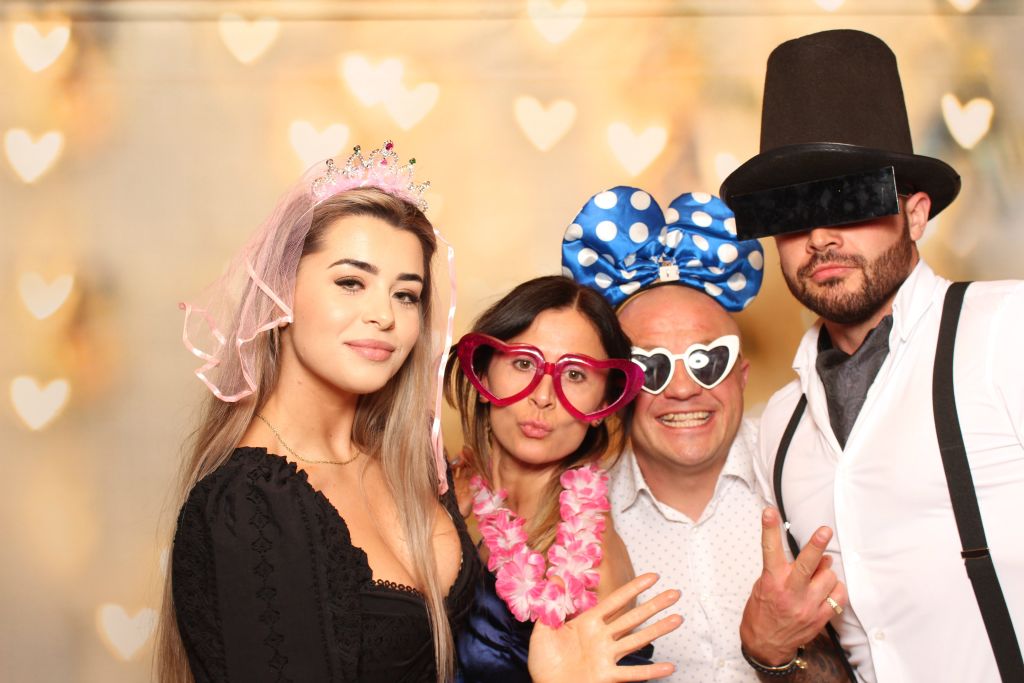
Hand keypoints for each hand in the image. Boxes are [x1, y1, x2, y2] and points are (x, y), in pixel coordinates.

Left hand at [527, 573, 682, 682]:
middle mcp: (602, 638)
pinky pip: (632, 673)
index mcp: (588, 623)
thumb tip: (554, 576)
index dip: (634, 589)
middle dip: (655, 605)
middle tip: (675, 593)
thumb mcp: (543, 630)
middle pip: (633, 618)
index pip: (615, 601)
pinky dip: (651, 671)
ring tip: (678, 619)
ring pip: (637, 640)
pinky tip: (670, 667)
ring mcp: (607, 657)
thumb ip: (551, 605)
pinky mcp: (607, 676)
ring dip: (659, 630)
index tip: (652, 577)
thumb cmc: (544, 662)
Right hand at [740, 507, 847, 665]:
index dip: (769, 529)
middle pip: (807, 564)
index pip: (770, 550)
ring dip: (825, 572)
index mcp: (772, 582)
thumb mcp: (763, 586)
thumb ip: (784, 570)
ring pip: (828, 577)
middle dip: (816, 545)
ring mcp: (807, 606)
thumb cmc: (762, 612)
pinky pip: (838, 595)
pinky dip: (835, 588)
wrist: (765, 645)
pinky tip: (827, 589)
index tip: (770, 512)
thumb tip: (813, 557)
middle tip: (825, 530)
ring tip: (818, 575)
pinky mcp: (820, 618)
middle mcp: (790, 593)